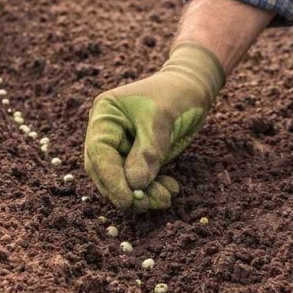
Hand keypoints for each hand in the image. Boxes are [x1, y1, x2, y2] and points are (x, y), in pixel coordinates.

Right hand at [84, 41, 224, 211]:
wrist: (193, 88)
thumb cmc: (175, 95)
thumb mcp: (162, 120)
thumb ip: (147, 153)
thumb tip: (134, 186)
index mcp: (105, 115)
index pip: (99, 153)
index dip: (111, 179)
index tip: (127, 200)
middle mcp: (107, 132)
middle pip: (105, 171)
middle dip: (126, 191)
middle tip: (149, 204)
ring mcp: (121, 146)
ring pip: (122, 180)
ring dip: (142, 194)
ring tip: (166, 198)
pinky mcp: (136, 157)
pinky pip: (138, 180)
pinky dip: (152, 189)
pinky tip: (171, 189)